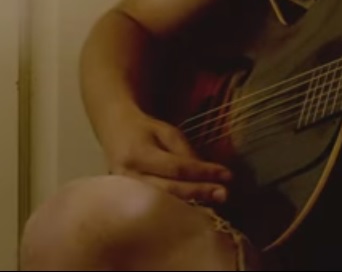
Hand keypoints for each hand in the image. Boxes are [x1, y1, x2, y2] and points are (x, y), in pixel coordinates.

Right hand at [103, 110, 232, 204]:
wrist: (115, 132)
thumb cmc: (144, 130)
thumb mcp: (167, 133)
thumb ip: (185, 153)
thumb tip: (207, 175)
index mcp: (138, 154)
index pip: (176, 167)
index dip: (203, 173)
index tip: (227, 175)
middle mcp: (129, 177)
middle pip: (170, 190)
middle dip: (200, 192)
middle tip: (224, 194)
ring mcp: (126, 193)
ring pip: (162, 204)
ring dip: (191, 206)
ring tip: (213, 204)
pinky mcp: (128, 202)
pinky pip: (156, 209)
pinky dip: (177, 211)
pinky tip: (194, 211)